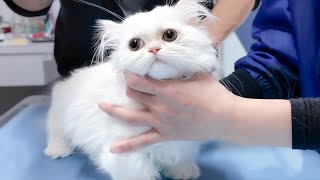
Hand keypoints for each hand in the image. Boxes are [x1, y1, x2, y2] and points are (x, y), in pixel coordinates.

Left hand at [99, 74, 237, 152]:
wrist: (225, 118)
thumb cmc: (214, 94)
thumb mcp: (198, 73)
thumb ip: (182, 65)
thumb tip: (170, 55)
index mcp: (167, 90)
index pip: (137, 81)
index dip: (131, 75)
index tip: (131, 71)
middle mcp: (160, 106)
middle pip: (132, 95)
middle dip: (130, 88)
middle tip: (132, 84)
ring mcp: (161, 122)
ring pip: (130, 117)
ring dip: (114, 111)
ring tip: (102, 106)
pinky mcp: (165, 134)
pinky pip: (143, 142)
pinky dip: (127, 146)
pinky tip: (113, 149)